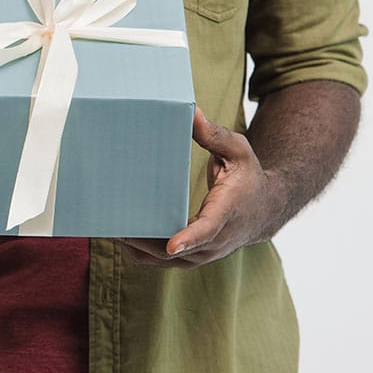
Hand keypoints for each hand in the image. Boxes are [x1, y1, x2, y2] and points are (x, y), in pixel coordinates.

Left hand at [116, 107, 283, 269]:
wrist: (264, 209)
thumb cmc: (248, 176)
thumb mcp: (238, 150)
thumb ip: (214, 135)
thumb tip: (192, 112)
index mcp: (227, 212)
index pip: (208, 230)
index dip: (189, 239)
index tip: (173, 245)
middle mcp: (215, 240)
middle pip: (176, 251)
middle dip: (144, 240)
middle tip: (114, 225)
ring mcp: (203, 253)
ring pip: (164, 260)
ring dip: (136, 247)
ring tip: (108, 228)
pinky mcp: (192, 257)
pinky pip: (161, 260)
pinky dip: (140, 251)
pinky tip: (119, 235)